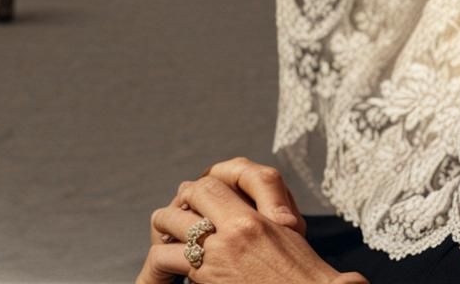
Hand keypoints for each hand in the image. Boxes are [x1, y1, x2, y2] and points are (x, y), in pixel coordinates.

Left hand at [136, 158, 367, 283]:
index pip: (211, 184)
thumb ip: (258, 220)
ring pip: (168, 232)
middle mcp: (231, 234)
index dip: (197, 189)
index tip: (193, 198)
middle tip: (171, 221)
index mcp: (250, 219)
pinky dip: (158, 266)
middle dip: (175, 208)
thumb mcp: (284, 236)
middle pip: (186, 202)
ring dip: (161, 235)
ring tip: (162, 246)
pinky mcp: (205, 280)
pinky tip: (161, 273)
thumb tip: (237, 214)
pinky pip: (167, 262)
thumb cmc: (302, 275)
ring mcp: (214, 259)